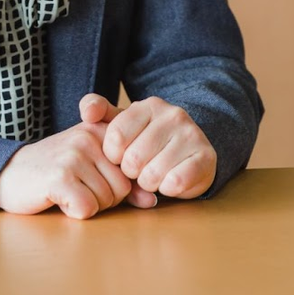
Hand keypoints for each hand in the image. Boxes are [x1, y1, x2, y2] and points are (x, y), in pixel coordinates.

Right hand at [0, 121, 133, 219]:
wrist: (8, 174)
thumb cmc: (54, 172)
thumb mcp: (90, 169)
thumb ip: (123, 182)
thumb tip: (151, 201)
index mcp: (100, 130)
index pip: (132, 170)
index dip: (118, 187)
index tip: (93, 181)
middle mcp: (88, 137)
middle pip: (123, 188)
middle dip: (104, 199)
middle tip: (77, 189)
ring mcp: (73, 155)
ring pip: (106, 200)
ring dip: (88, 205)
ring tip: (67, 191)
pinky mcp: (59, 176)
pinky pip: (87, 209)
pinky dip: (74, 212)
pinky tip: (58, 199)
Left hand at [80, 94, 216, 200]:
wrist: (189, 152)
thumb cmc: (146, 141)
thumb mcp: (120, 124)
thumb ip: (98, 111)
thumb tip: (87, 112)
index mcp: (148, 105)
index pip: (115, 137)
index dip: (113, 156)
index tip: (120, 156)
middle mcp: (172, 115)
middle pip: (133, 159)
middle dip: (131, 172)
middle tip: (140, 169)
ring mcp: (192, 134)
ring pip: (153, 174)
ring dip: (149, 183)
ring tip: (155, 174)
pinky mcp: (206, 157)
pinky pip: (175, 183)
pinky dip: (168, 189)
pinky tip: (170, 181)